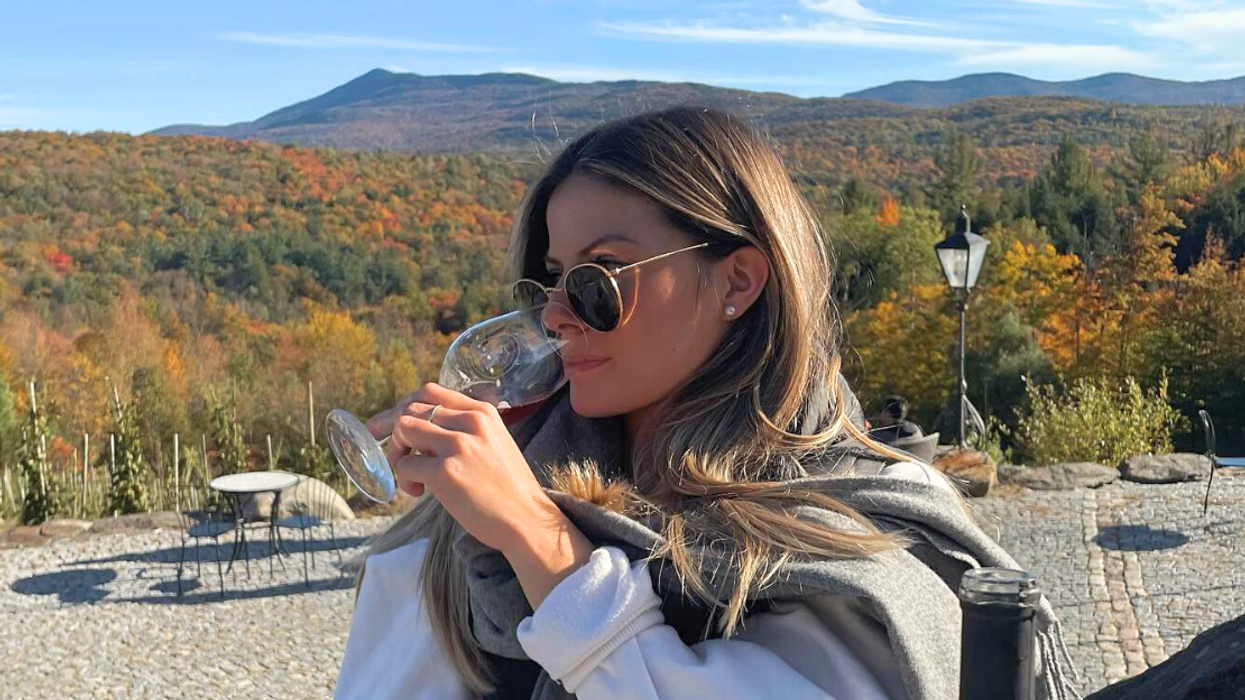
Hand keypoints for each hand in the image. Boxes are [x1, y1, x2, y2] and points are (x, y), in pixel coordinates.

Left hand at [365, 383, 559, 553]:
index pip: (430, 392)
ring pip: (403, 429)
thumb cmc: (507, 487)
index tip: (393, 422)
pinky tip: (419, 491)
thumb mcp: (493, 442)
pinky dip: (404, 478)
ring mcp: (458, 445)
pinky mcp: (445, 472)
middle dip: (392, 428)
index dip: (405, 405)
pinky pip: (405, 464)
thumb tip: (422, 429)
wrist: (527, 518)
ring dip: (397, 452)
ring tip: (412, 475)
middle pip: (411, 408)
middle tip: (395, 453)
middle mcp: (470, 421)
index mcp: (482, 412)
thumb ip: (464, 429)